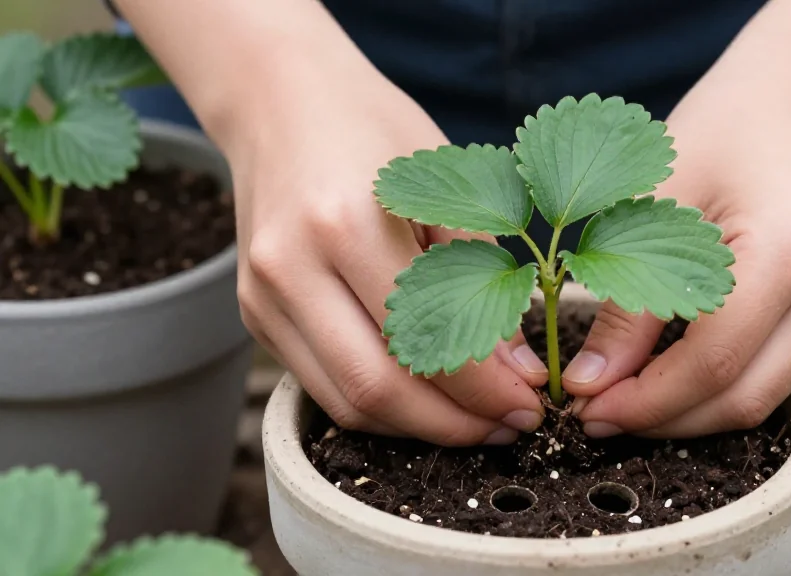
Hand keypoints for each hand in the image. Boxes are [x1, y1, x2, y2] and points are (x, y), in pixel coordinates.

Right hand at [231, 73, 547, 445]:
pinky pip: (321, 384)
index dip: (483, 391)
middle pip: (375, 390)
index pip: (422, 342)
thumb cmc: (374, 130)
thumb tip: (516, 372)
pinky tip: (423, 397)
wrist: (280, 100)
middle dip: (453, 426)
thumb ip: (480, 278)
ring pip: (343, 402)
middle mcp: (290, 268)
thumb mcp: (445, 184)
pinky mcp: (253, 314)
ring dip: (415, 428)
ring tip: (473, 421)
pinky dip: (377, 403)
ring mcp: (261, 296)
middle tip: (507, 427)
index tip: (531, 404)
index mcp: (344, 225)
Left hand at [563, 55, 790, 437]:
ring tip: (619, 396)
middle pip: (742, 399)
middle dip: (661, 420)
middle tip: (593, 414)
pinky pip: (773, 378)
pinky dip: (715, 388)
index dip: (642, 402)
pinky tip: (664, 374)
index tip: (582, 408)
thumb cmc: (725, 128)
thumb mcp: (657, 201)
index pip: (712, 364)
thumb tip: (589, 384)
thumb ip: (627, 300)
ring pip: (760, 399)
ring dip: (687, 412)